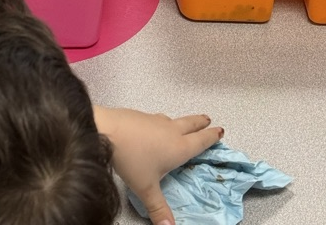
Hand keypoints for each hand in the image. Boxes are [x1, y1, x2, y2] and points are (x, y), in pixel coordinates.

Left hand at [94, 105, 222, 224]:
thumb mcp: (146, 188)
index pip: (200, 141)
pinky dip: (163, 121)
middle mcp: (169, 131)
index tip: (220, 131)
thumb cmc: (131, 158)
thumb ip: (159, 209)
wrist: (105, 129)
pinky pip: (157, 118)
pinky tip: (155, 126)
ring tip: (184, 123)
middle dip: (200, 123)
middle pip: (190, 124)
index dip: (211, 137)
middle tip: (208, 120)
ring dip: (182, 121)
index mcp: (178, 147)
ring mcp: (154, 121)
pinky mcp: (139, 115)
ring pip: (173, 119)